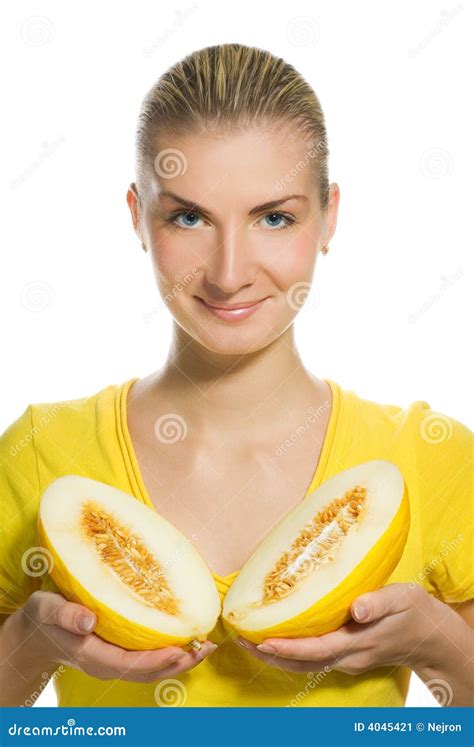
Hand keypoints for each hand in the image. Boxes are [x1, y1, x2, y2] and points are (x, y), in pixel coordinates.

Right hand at [18, 591, 216, 682]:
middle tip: (206, 647)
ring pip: (151, 670)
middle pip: (148, 672)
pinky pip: (148, 661)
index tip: (181, 650)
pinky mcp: (119, 655)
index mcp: (91, 655)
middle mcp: (106, 664)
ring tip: (206, 646)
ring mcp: (114, 663)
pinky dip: (170, 654)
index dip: (157, 660)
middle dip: (179, 663)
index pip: (130, 664)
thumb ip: (66, 615)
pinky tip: (187, 641)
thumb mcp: (47, 609)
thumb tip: (89, 620)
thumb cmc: (43, 617)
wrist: (36, 632)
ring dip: (180, 661)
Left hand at [235, 583, 438, 674]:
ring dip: (276, 655)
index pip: (315, 650)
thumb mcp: (402, 598)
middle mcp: (348, 657)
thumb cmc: (415, 611)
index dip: (287, 647)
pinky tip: (276, 639)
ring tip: (248, 641)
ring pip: (305, 665)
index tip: (261, 639)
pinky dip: (290, 653)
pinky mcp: (346, 656)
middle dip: (270, 654)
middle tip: (240, 640)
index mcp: (357, 643)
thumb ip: (378, 603)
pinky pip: (312, 659)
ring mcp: (347, 660)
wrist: (432, 637)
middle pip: (302, 663)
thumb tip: (355, 609)